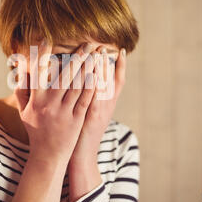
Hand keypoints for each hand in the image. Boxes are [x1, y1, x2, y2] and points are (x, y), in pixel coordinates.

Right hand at [14, 40, 96, 163]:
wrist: (47, 156)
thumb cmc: (36, 130)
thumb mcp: (24, 111)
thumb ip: (22, 90)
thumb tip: (20, 70)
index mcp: (35, 100)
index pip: (38, 73)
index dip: (42, 56)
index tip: (47, 40)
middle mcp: (48, 105)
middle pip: (63, 76)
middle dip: (77, 58)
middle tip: (87, 43)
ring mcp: (63, 112)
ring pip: (77, 86)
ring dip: (88, 68)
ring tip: (96, 54)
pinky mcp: (76, 120)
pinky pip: (85, 100)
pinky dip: (91, 86)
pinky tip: (99, 74)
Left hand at [69, 46, 126, 165]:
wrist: (81, 155)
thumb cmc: (81, 133)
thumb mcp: (90, 113)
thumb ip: (90, 97)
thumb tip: (88, 79)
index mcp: (108, 104)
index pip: (117, 80)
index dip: (121, 66)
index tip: (121, 50)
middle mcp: (108, 105)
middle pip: (111, 79)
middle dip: (108, 62)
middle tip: (104, 46)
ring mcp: (101, 110)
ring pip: (104, 85)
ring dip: (102, 68)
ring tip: (99, 53)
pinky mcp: (91, 116)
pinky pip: (94, 97)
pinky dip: (94, 85)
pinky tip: (90, 73)